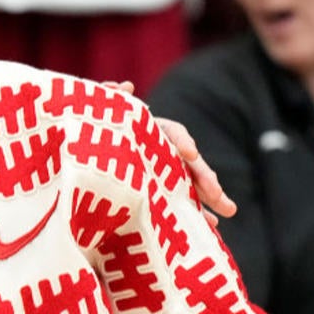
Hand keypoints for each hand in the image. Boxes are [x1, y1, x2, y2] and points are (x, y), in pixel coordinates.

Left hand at [101, 81, 236, 223]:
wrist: (84, 150)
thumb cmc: (94, 129)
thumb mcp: (99, 114)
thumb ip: (109, 100)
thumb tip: (124, 86)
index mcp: (151, 130)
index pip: (172, 132)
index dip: (182, 141)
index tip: (189, 153)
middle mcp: (164, 150)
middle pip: (190, 162)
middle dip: (205, 177)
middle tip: (218, 194)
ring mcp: (165, 171)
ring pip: (192, 183)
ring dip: (211, 196)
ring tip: (228, 211)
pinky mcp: (161, 190)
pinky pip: (182, 201)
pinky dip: (195, 212)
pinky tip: (210, 226)